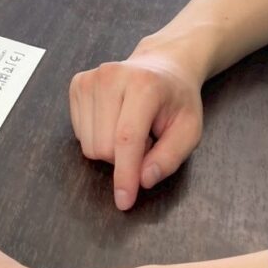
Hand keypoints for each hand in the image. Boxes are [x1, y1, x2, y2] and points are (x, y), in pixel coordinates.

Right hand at [69, 53, 203, 209]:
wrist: (163, 66)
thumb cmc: (177, 101)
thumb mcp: (189, 131)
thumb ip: (169, 158)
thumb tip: (142, 181)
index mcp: (144, 85)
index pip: (126, 138)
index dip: (124, 174)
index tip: (124, 201)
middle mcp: (111, 76)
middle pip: (103, 146)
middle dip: (124, 159)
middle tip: (146, 141)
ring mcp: (90, 78)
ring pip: (88, 144)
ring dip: (111, 149)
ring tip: (131, 129)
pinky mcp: (77, 84)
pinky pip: (78, 134)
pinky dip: (97, 137)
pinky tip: (114, 121)